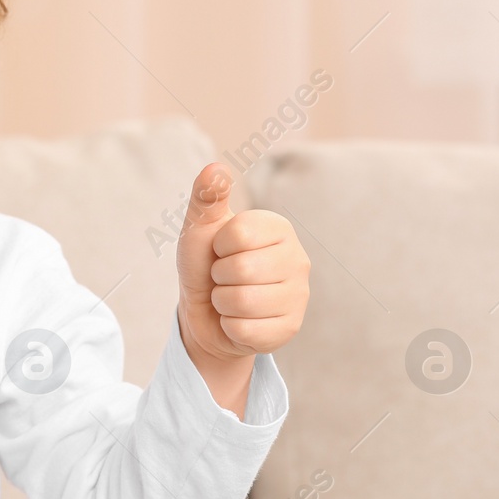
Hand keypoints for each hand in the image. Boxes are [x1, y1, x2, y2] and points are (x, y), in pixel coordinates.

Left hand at [175, 162, 309, 361]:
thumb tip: (215, 168)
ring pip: (242, 302)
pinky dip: (230, 327)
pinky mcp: (290, 329)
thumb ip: (206, 197)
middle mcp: (298, 259)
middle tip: (224, 278)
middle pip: (241, 270)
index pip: (239, 233)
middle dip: (218, 277)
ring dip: (222, 303)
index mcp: (279, 228)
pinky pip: (246, 330)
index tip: (221, 251)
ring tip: (230, 298)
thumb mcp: (199, 228)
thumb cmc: (205, 263)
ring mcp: (299, 296)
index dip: (218, 246)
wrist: (204, 311)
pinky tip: (239, 320)